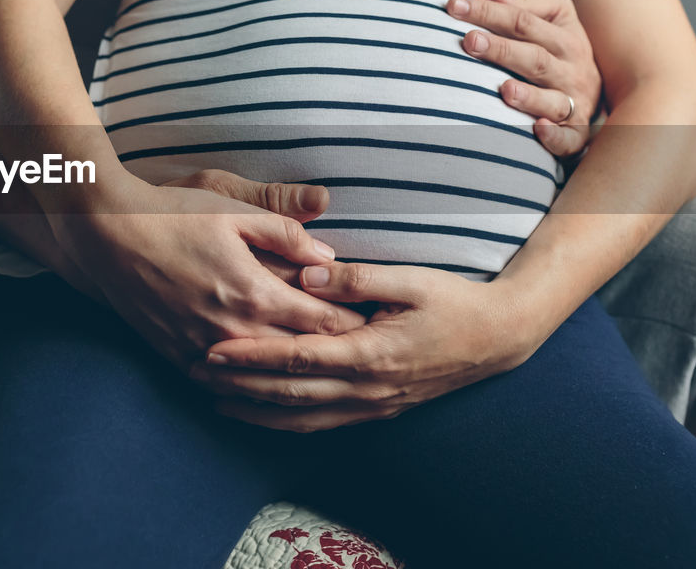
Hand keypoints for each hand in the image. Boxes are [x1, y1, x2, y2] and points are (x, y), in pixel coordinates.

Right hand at [49, 174, 366, 370]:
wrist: (106, 233)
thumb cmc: (172, 213)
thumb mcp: (233, 209)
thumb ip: (287, 231)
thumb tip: (329, 258)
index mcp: (255, 293)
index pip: (324, 322)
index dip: (356, 324)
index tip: (377, 323)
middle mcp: (233, 330)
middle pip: (300, 358)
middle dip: (333, 355)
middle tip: (363, 354)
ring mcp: (204, 349)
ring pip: (265, 380)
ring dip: (294, 376)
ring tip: (323, 373)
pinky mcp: (178, 356)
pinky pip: (225, 383)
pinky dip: (251, 383)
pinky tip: (268, 381)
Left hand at [189, 263, 535, 431]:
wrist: (498, 337)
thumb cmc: (453, 301)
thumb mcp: (410, 279)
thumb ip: (358, 277)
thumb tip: (310, 272)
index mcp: (370, 352)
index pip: (296, 357)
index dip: (251, 356)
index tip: (214, 350)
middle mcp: (367, 388)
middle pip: (289, 394)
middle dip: (239, 387)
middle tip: (197, 375)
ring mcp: (373, 405)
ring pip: (302, 417)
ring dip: (256, 411)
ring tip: (216, 400)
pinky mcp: (378, 410)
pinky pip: (323, 424)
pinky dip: (287, 422)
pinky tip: (263, 415)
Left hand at [447, 0, 601, 156]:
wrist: (603, 93)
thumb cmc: (561, 51)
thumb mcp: (553, 20)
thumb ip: (524, 7)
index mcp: (565, 35)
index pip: (523, 21)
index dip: (489, 12)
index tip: (453, 6)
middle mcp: (572, 67)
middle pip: (535, 57)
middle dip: (502, 49)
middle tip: (469, 40)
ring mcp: (575, 101)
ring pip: (553, 98)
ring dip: (529, 96)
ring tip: (504, 90)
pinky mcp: (576, 132)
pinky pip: (568, 138)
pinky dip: (555, 136)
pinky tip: (538, 129)